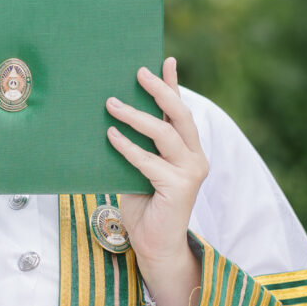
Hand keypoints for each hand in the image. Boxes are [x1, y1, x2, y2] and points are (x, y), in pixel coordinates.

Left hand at [106, 57, 207, 305]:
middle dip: (160, 89)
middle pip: (180, 114)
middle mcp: (195, 157)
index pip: (180, 111)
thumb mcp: (141, 169)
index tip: (164, 59)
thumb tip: (113, 115)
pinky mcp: (179, 187)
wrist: (155, 246)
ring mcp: (190, 172)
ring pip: (164, 133)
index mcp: (188, 150)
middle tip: (138, 72)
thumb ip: (139, 146)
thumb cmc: (144, 206)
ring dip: (136, 116)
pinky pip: (148, 160)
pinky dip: (128, 147)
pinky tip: (111, 135)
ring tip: (111, 104)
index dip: (173, 84)